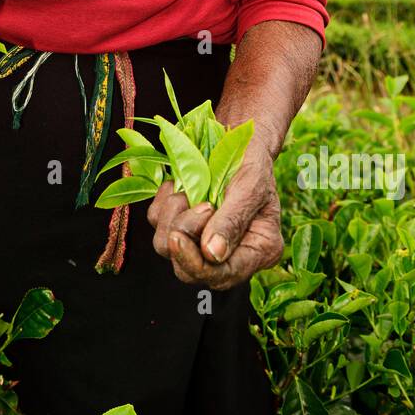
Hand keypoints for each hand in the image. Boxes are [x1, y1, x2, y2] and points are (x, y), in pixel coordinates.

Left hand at [147, 154, 283, 288]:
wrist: (238, 139)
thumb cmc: (253, 162)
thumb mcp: (250, 187)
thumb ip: (232, 221)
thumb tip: (213, 254)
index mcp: (258, 252)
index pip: (222, 276)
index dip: (195, 264)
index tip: (178, 238)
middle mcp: (229, 254)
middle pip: (188, 271)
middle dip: (182, 235)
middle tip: (196, 201)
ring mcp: (200, 242)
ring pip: (165, 247)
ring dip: (173, 213)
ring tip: (192, 190)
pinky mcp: (179, 225)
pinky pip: (156, 222)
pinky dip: (164, 201)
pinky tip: (182, 186)